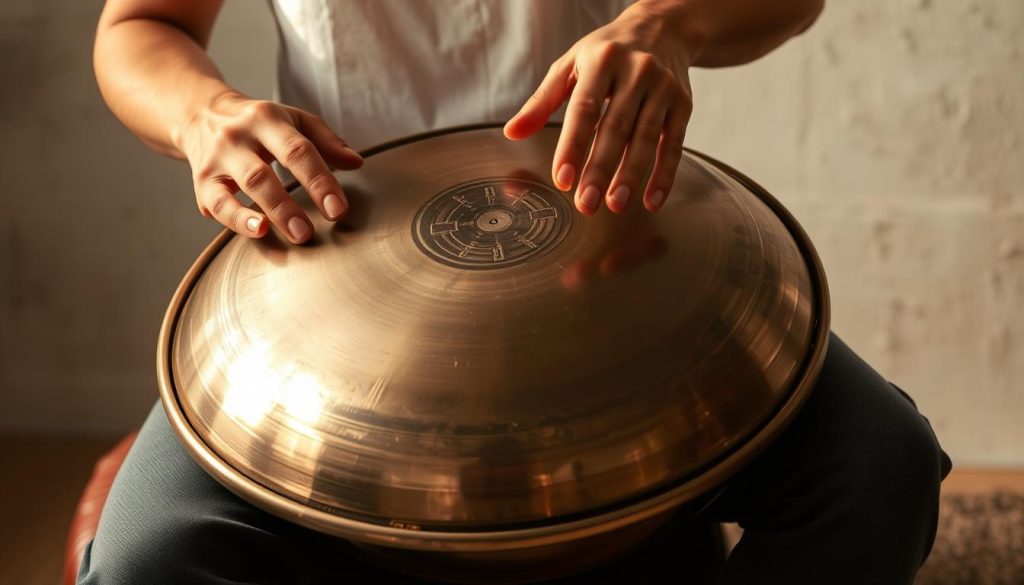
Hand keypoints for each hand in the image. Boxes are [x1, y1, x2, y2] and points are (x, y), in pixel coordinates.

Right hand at [177, 92, 363, 243]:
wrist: (200, 114)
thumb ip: (326, 141)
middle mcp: (237, 136)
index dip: (319, 181)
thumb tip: (356, 162)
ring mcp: (217, 158)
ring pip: (242, 188)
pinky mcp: (203, 180)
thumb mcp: (293, 119)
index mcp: (266, 118)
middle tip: (311, 231)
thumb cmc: (258, 122)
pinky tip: (258, 230)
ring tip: (294, 235)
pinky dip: (237, 220)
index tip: (337, 209)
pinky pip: (218, 204)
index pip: (298, 150)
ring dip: (270, 213)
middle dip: (289, 206)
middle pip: (264, 173)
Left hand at [504, 2, 695, 214]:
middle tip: (586, 203)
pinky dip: (664, 175)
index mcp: (602, 60)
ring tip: (615, 204)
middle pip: (616, 128)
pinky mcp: (683, 104)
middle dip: (600, 169)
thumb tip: (512, 132)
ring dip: (631, 176)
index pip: (585, 109)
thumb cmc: (607, 51)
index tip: (562, 179)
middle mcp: (636, 71)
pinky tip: (651, 200)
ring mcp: (663, 88)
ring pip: (646, 138)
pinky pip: (675, 144)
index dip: (573, 146)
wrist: (663, 27)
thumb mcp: (570, 65)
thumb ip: (542, 101)